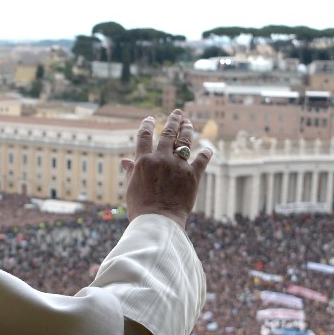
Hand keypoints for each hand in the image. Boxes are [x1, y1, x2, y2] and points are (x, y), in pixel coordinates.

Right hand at [121, 109, 211, 227]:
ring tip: (188, 123)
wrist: (158, 221)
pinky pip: (202, 159)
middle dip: (174, 120)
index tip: (150, 118)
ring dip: (187, 130)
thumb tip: (125, 161)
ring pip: (184, 141)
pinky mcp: (193, 175)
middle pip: (168, 133)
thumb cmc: (141, 207)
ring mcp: (178, 165)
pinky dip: (206, 153)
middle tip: (178, 113)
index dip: (147, 124)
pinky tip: (208, 148)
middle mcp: (161, 158)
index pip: (145, 136)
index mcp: (143, 161)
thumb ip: (131, 171)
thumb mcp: (131, 188)